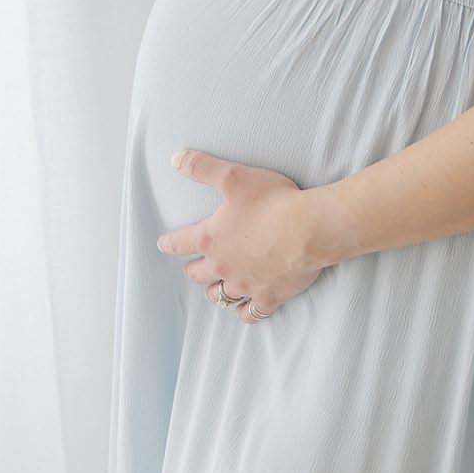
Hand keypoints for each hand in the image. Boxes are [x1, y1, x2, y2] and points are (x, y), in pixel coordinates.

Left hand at [157, 148, 329, 322]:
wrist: (310, 229)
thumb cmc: (273, 201)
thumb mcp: (234, 176)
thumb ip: (203, 167)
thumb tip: (175, 158)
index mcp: (211, 238)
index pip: (179, 243)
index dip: (169, 242)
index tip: (163, 244)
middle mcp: (222, 266)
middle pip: (198, 274)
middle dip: (193, 269)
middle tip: (193, 266)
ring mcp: (245, 285)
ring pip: (220, 296)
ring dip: (215, 291)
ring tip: (216, 287)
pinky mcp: (268, 296)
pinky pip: (250, 314)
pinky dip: (244, 312)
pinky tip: (245, 308)